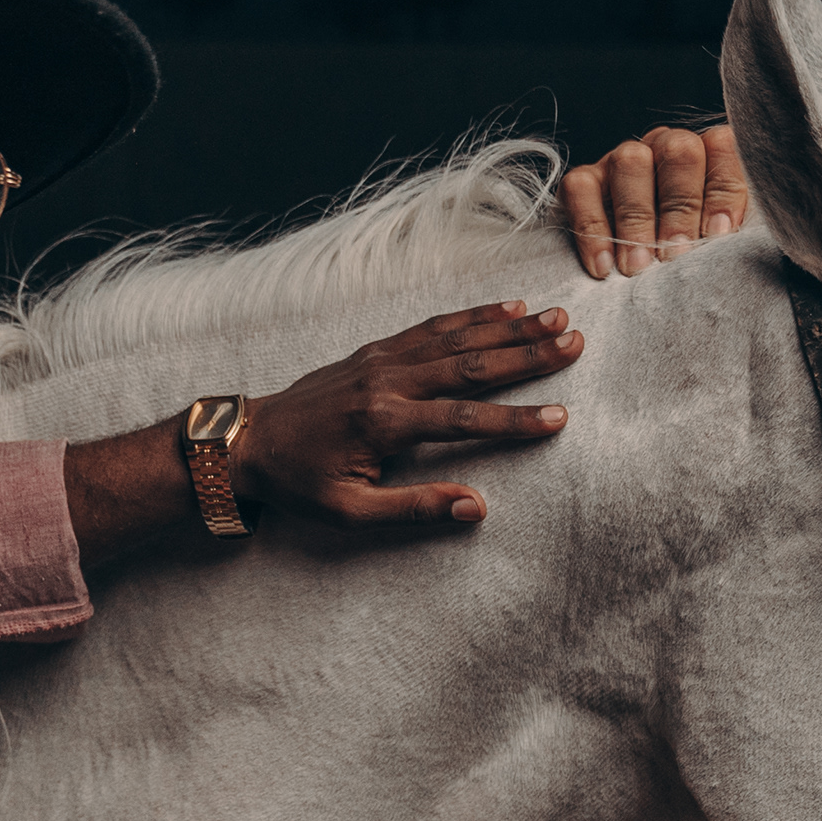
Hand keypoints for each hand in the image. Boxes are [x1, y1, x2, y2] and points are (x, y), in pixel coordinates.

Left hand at [232, 300, 581, 526]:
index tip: (559, 417)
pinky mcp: (376, 350)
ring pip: (456, 338)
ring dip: (508, 327)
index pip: (463, 420)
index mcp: (383, 424)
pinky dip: (472, 315)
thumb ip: (415, 509)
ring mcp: (381, 360)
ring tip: (554, 319)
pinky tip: (506, 307)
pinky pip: (432, 327)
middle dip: (526, 354)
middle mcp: (387, 383)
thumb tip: (477, 508)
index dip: (514, 421)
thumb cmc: (299, 483)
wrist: (246, 442)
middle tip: (575, 341)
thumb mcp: (350, 513)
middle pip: (469, 365)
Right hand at [559, 123, 748, 278]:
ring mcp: (623, 160)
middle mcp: (666, 147)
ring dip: (636, 219)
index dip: (722, 191)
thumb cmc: (692, 257)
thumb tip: (727, 237)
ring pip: (630, 162)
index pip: (722, 147)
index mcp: (709, 153)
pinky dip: (593, 229)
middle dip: (679, 209)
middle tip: (676, 255)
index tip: (718, 235)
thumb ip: (733, 232)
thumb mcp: (721, 241)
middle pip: (678, 151)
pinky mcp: (585, 179)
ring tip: (638, 266)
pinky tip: (604, 266)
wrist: (632, 273)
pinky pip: (581, 189)